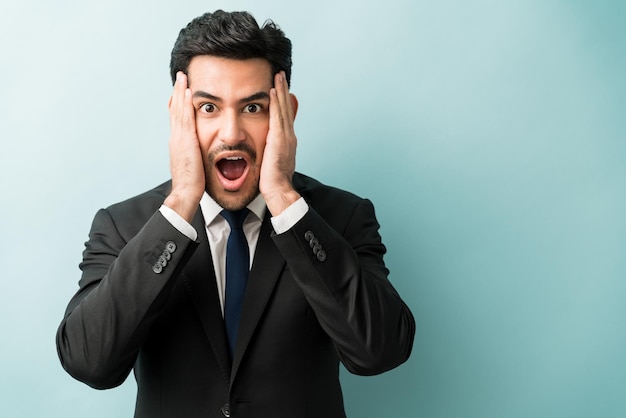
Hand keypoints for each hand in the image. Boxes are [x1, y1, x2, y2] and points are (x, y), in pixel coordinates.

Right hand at [163, 72, 204, 221]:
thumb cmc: (192, 185)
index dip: (178, 104)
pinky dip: (185, 104)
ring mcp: (179, 139)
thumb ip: (195, 155)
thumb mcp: (193, 165)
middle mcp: (176, 138)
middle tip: (179, 76)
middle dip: (177, 92)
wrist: (185, 194)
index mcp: (178, 144)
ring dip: (180, 92)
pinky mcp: (185, 142)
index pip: (177, 119)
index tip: (180, 91)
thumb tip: (199, 153)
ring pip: (178, 110)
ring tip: (183, 76)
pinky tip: (187, 92)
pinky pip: (185, 118)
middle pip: (175, 110)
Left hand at [260, 71, 300, 215]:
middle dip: (283, 90)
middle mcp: (288, 136)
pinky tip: (272, 90)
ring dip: (280, 90)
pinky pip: (276, 116)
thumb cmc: (273, 182)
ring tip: (277, 75)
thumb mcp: (271, 161)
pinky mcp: (279, 140)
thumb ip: (269, 150)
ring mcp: (285, 137)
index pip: (284, 116)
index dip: (282, 100)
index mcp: (286, 141)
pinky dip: (275, 103)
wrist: (279, 191)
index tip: (279, 87)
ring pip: (282, 108)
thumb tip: (264, 147)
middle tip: (280, 74)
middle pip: (285, 108)